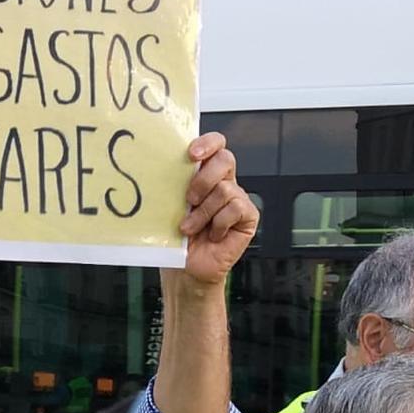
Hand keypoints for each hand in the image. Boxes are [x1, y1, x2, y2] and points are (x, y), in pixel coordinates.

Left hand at [177, 133, 258, 284]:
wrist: (188, 269)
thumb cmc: (178, 239)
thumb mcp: (172, 204)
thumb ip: (176, 183)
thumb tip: (165, 165)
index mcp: (206, 174)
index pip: (216, 144)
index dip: (208, 143)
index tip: (191, 155)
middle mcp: (224, 183)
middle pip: (225, 159)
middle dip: (204, 178)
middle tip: (189, 199)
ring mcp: (238, 199)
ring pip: (225, 189)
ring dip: (203, 212)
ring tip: (192, 227)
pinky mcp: (248, 216)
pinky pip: (235, 209)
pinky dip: (218, 223)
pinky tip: (213, 235)